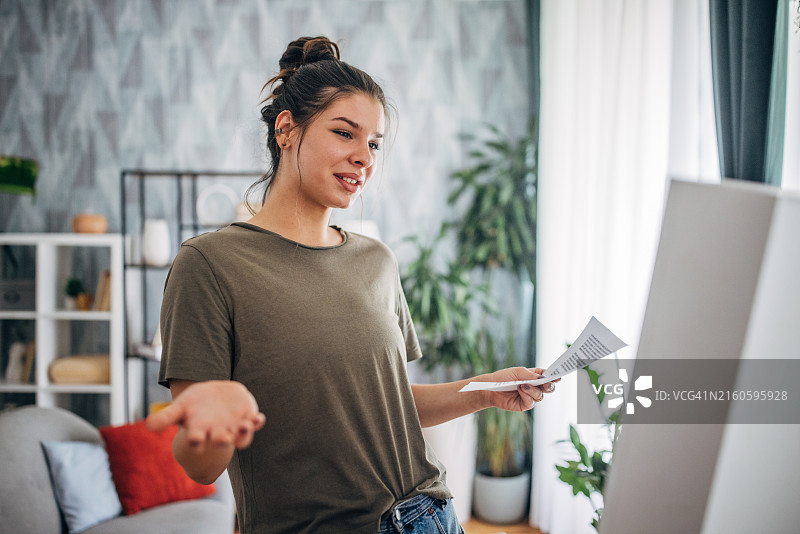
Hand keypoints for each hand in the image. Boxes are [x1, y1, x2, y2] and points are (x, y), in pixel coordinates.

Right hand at [146, 380, 265, 451]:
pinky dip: (257, 422)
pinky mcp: (247, 418)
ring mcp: (234, 427)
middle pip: (221, 440)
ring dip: (244, 433)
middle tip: (222, 438)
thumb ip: (167, 417)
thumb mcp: (181, 407)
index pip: (197, 440)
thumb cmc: (195, 405)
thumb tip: (148, 425)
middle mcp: (218, 433)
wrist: (216, 397)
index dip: (196, 442)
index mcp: (200, 432)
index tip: (195, 441)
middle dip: (222, 440)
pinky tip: (259, 418)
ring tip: (244, 426)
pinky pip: (255, 423)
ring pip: (241, 436)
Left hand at [478, 367, 559, 411]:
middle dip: (549, 386)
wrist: (491, 389)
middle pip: (548, 388)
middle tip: (547, 384)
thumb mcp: (516, 372)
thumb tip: (541, 378)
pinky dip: (526, 395)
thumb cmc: (503, 378)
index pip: (547, 376)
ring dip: (533, 390)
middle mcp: (534, 386)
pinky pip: (531, 402)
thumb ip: (529, 374)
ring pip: (540, 395)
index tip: (557, 376)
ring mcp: (530, 396)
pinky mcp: (525, 405)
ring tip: (522, 385)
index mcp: (534, 376)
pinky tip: (520, 390)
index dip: (553, 376)